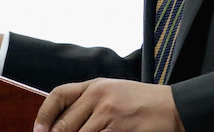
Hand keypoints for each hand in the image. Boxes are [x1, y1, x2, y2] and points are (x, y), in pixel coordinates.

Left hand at [33, 78, 184, 131]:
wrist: (174, 108)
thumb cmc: (143, 102)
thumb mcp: (114, 92)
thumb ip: (89, 102)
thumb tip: (62, 123)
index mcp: (96, 85)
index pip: (59, 95)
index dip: (44, 115)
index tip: (38, 131)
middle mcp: (99, 97)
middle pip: (65, 124)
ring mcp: (110, 115)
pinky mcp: (120, 131)